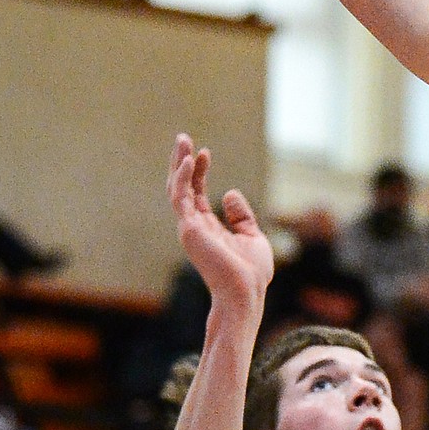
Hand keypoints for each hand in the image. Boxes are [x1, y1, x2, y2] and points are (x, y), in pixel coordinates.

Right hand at [167, 134, 272, 313]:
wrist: (246, 292)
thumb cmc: (251, 272)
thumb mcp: (252, 236)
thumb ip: (241, 216)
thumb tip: (230, 193)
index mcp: (207, 227)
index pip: (197, 193)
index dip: (200, 171)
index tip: (205, 152)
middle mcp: (194, 226)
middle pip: (182, 187)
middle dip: (181, 162)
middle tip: (182, 138)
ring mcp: (189, 227)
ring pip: (176, 189)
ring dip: (179, 164)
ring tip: (183, 140)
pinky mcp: (189, 228)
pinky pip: (181, 197)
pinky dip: (183, 178)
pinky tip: (191, 160)